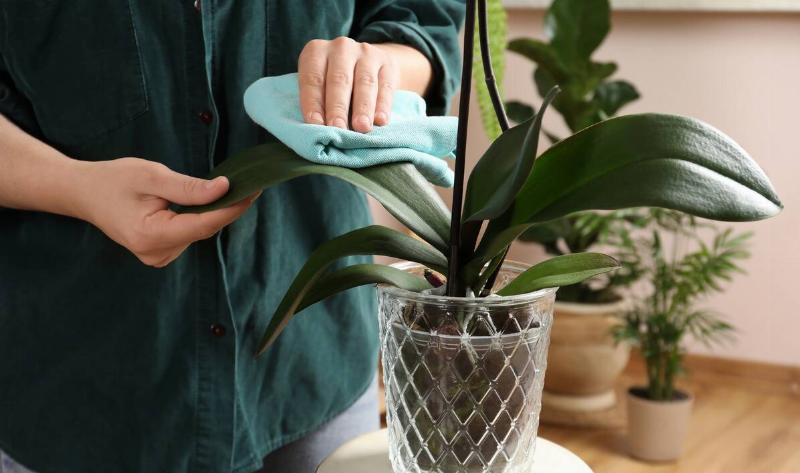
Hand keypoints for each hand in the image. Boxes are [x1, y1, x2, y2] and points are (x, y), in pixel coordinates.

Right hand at [75, 158, 256, 267]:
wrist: (84, 193)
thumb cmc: (114, 180)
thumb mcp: (151, 176)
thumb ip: (188, 187)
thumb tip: (224, 188)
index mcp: (151, 236)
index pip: (204, 225)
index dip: (232, 208)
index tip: (254, 191)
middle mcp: (156, 253)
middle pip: (203, 229)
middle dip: (225, 207)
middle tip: (247, 183)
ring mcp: (158, 257)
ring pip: (198, 232)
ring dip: (211, 212)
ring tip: (220, 189)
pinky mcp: (161, 253)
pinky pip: (189, 234)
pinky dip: (198, 218)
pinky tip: (199, 202)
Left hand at [297, 38, 431, 132]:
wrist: (366, 63)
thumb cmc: (333, 82)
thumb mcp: (319, 85)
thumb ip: (317, 102)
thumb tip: (318, 129)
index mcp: (316, 51)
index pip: (313, 79)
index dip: (313, 103)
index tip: (316, 125)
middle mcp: (340, 48)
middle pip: (339, 80)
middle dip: (338, 108)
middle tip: (338, 128)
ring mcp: (366, 53)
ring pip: (364, 83)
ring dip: (363, 108)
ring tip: (361, 127)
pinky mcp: (386, 63)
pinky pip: (385, 86)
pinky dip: (383, 105)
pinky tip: (381, 121)